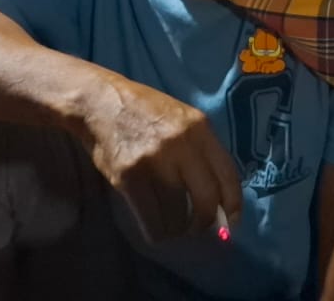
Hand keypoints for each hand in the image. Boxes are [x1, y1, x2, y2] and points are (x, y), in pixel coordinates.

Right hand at [74, 76, 242, 242]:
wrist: (100, 102)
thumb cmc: (144, 110)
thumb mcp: (182, 119)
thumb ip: (200, 148)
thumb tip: (216, 193)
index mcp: (200, 128)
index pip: (228, 173)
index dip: (233, 203)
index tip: (232, 223)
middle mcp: (182, 144)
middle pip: (206, 198)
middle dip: (205, 222)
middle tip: (197, 229)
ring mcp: (154, 160)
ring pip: (177, 212)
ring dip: (177, 228)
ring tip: (173, 227)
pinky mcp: (129, 176)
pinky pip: (150, 217)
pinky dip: (156, 231)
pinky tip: (156, 231)